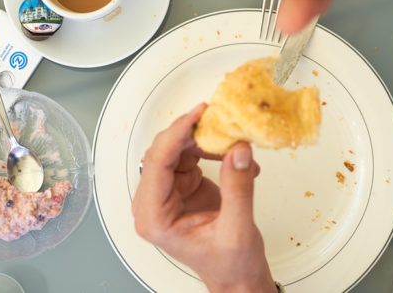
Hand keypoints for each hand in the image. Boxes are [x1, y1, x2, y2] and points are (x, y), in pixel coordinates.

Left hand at [132, 104, 276, 292]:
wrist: (238, 277)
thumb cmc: (230, 265)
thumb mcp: (237, 228)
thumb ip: (238, 187)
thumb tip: (238, 149)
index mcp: (154, 218)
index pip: (156, 164)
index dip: (176, 134)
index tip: (198, 115)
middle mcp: (154, 203)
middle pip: (163, 151)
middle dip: (191, 133)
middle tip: (218, 119)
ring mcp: (168, 192)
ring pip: (178, 148)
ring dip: (205, 140)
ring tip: (232, 142)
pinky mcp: (183, 185)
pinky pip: (192, 154)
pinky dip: (214, 149)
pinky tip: (233, 156)